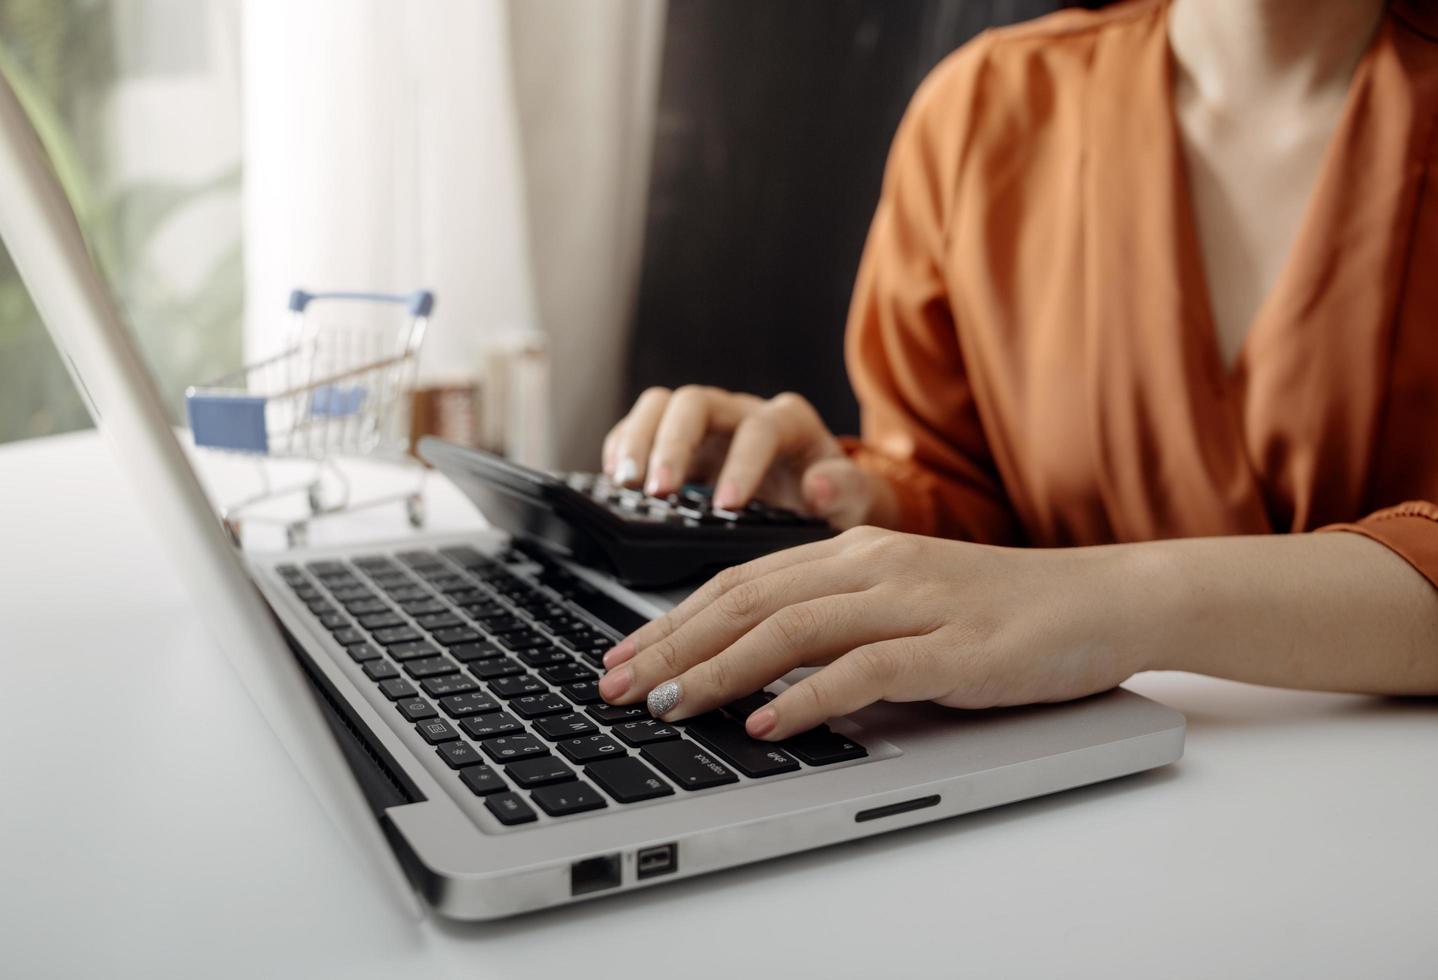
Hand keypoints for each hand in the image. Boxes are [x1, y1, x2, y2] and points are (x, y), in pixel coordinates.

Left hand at [597, 526, 1153, 739]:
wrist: (1102, 600)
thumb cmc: (1001, 609)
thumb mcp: (905, 600)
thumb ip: (838, 622)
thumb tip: (760, 669)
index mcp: (855, 551)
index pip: (742, 580)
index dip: (675, 618)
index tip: (626, 654)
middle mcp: (874, 566)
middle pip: (749, 601)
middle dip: (673, 646)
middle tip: (617, 685)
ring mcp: (914, 603)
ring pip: (792, 630)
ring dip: (719, 670)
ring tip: (668, 705)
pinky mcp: (952, 649)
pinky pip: (866, 670)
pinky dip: (809, 698)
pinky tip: (767, 723)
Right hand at [600, 385, 895, 528]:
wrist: (821, 497)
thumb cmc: (836, 498)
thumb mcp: (857, 501)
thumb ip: (847, 492)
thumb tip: (819, 487)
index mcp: (788, 422)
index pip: (759, 430)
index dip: (742, 464)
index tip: (727, 506)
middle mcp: (742, 412)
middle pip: (697, 403)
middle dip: (673, 444)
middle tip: (657, 490)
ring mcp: (707, 424)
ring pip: (662, 405)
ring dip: (638, 439)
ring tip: (625, 483)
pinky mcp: (679, 442)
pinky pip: (641, 425)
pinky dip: (624, 446)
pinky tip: (616, 478)